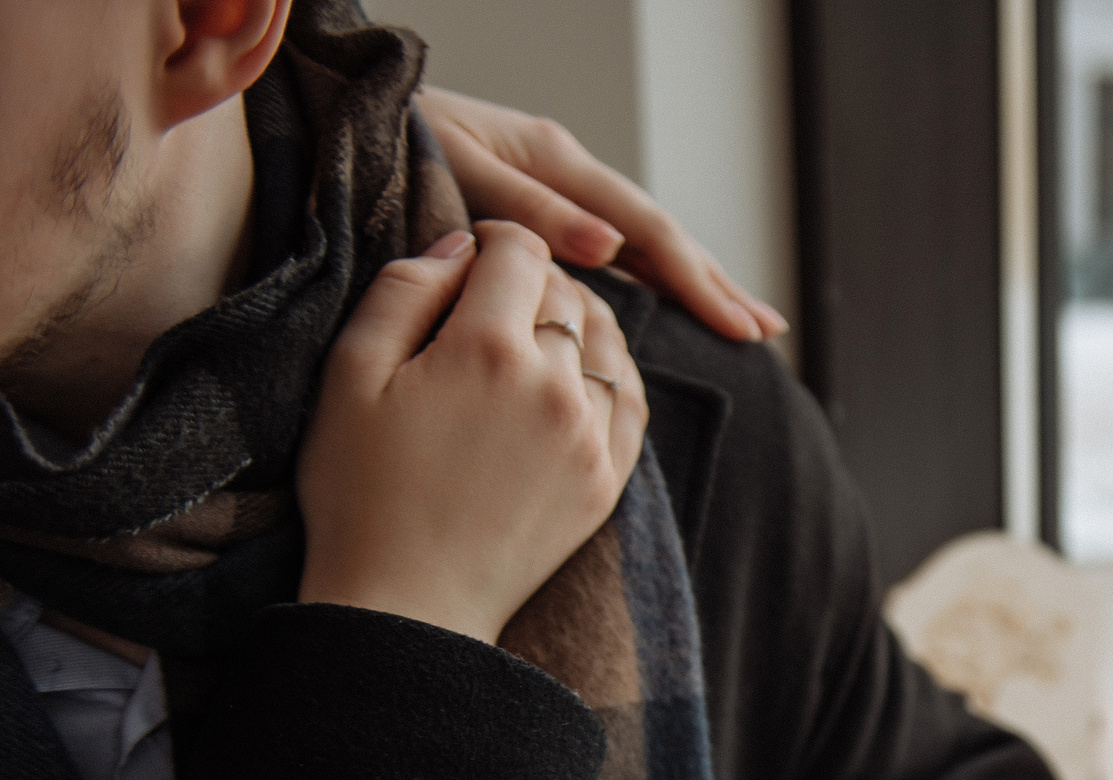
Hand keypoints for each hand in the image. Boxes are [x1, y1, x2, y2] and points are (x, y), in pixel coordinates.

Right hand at [297, 222, 646, 644]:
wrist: (408, 605)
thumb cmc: (360, 491)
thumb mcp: (349, 375)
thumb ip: (404, 291)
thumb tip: (462, 245)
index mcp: (487, 348)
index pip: (522, 250)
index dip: (494, 242)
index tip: (468, 262)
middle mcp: (554, 386)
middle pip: (568, 292)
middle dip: (533, 281)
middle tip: (492, 300)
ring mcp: (590, 437)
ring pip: (607, 342)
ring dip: (577, 323)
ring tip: (534, 335)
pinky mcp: (606, 480)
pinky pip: (630, 401)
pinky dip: (609, 374)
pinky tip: (575, 378)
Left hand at [420, 86, 788, 344]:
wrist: (346, 114)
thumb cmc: (388, 142)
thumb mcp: (454, 171)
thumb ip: (529, 213)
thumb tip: (610, 249)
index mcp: (555, 161)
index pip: (646, 231)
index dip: (696, 282)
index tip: (738, 328)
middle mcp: (566, 173)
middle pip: (659, 235)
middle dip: (714, 282)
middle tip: (766, 331)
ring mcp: (556, 189)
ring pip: (641, 241)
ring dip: (692, 280)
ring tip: (738, 318)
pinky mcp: (539, 204)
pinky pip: (610, 245)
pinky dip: (649, 274)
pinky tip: (668, 298)